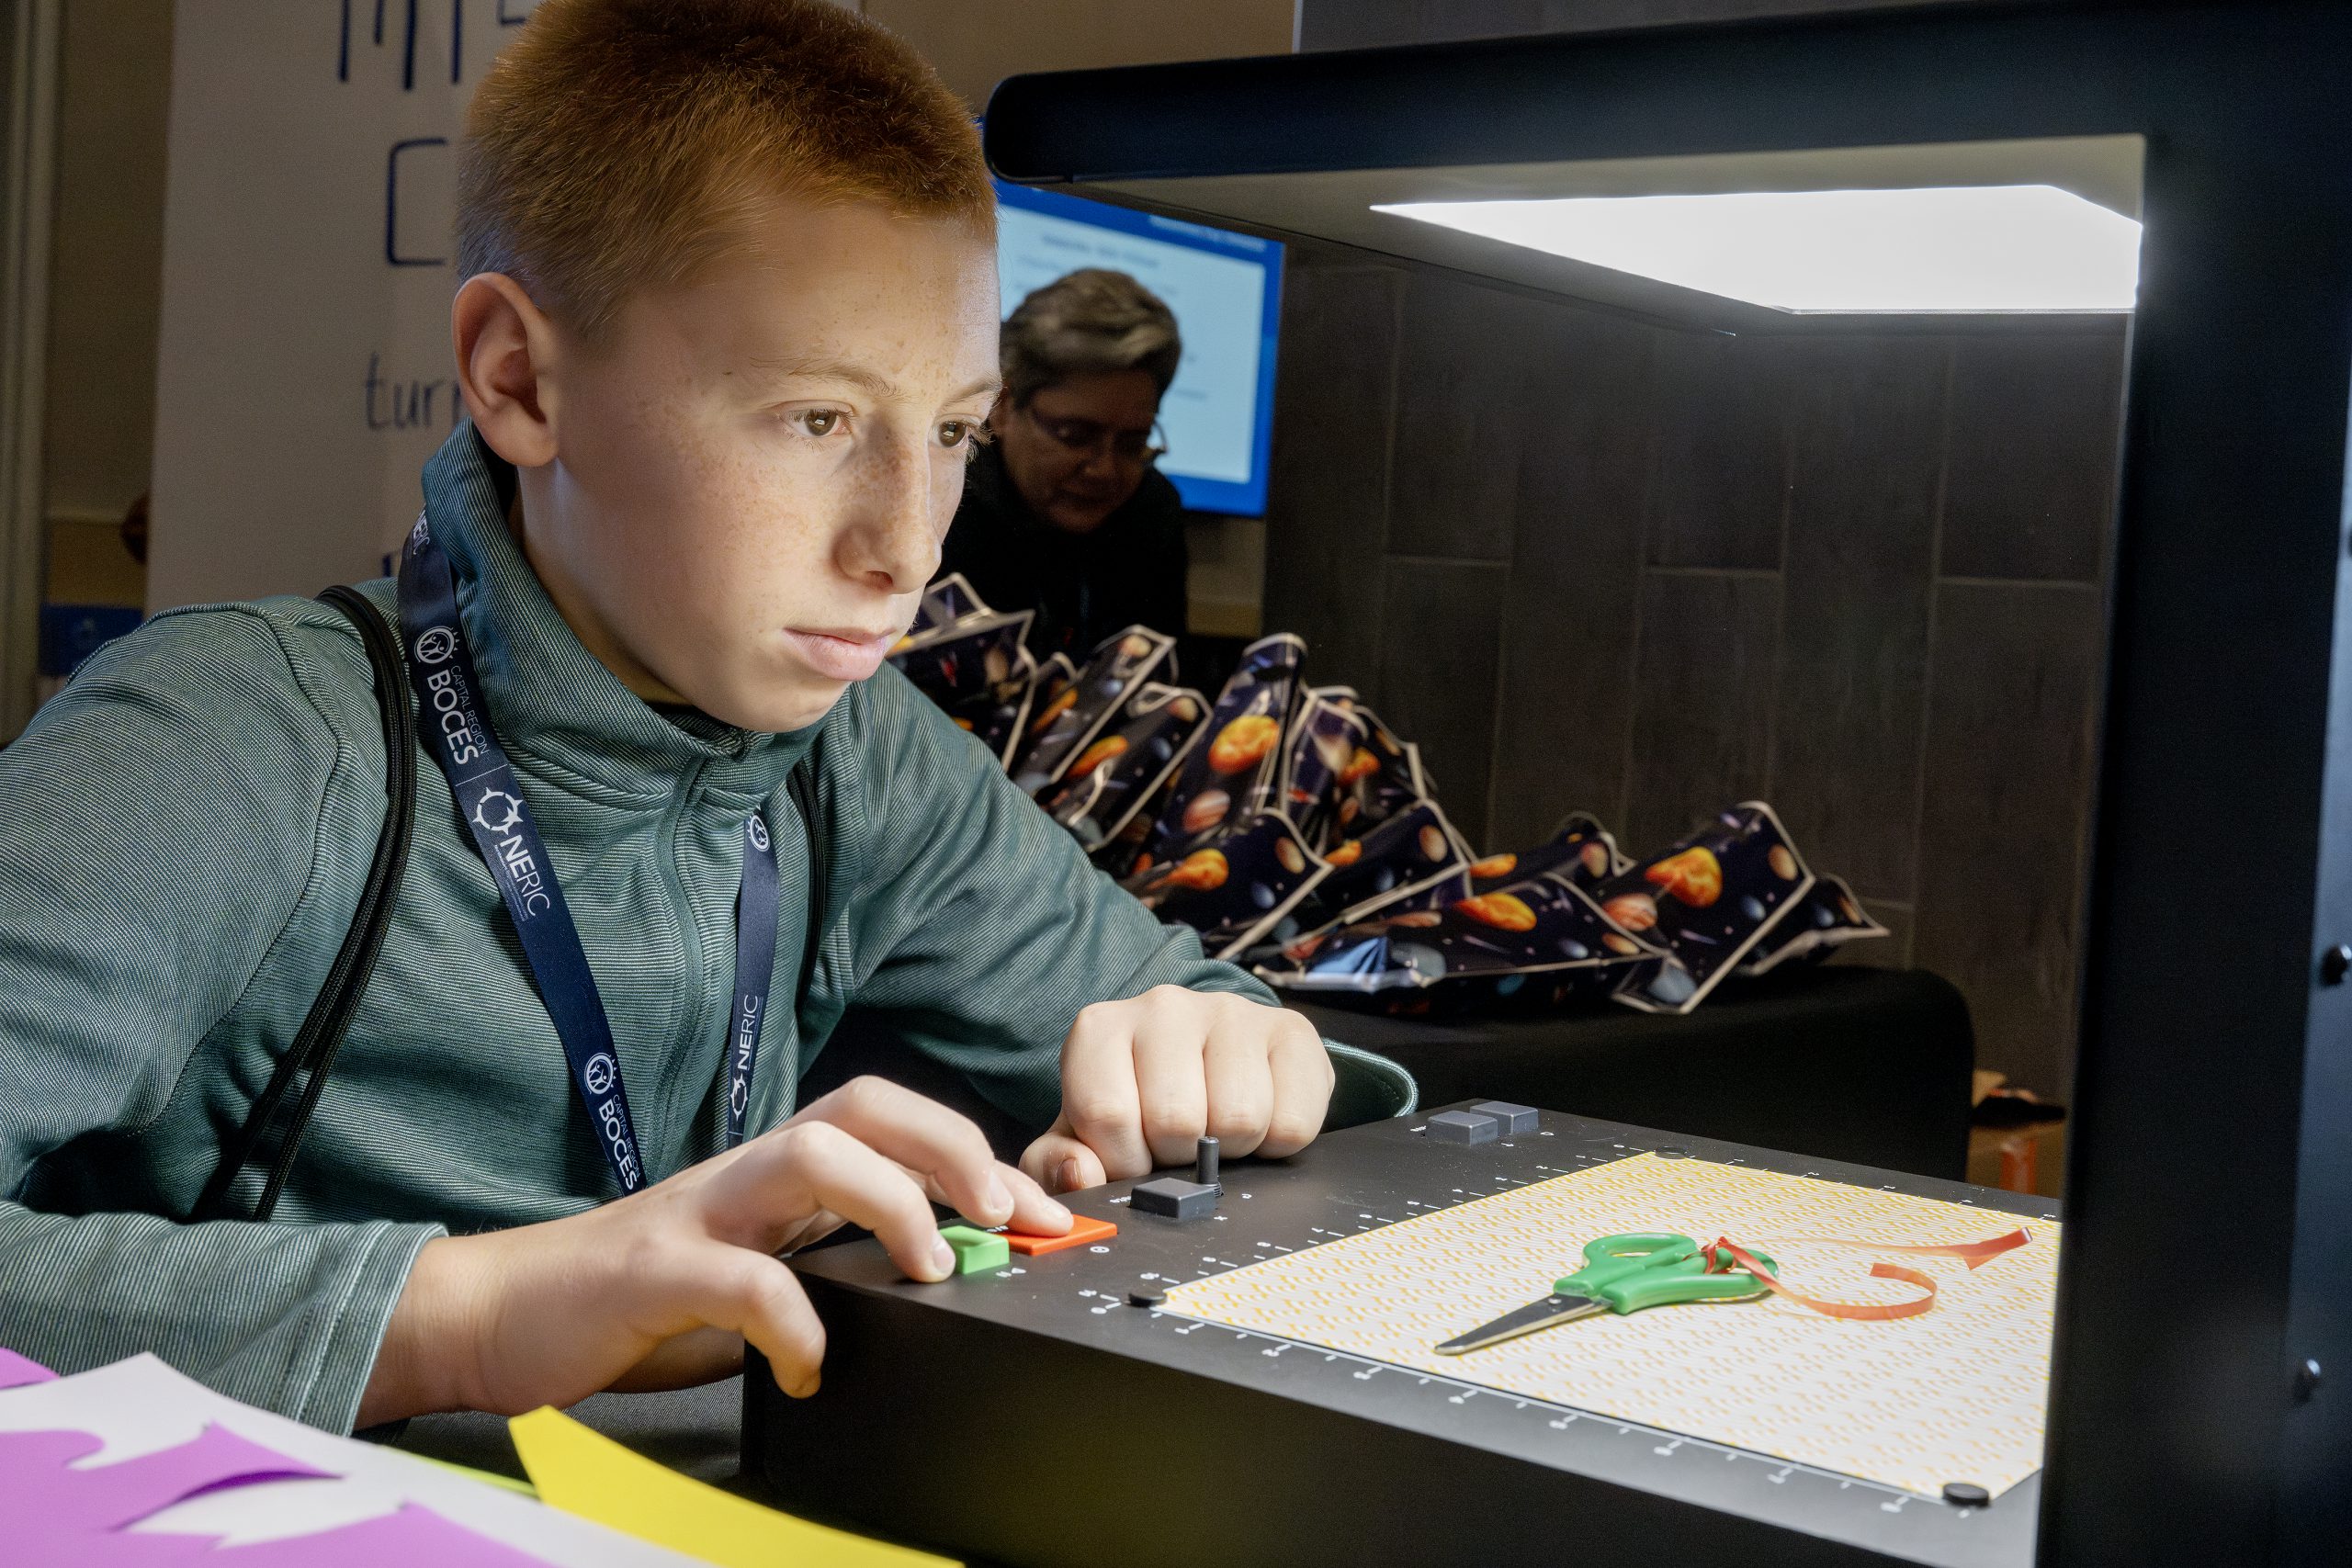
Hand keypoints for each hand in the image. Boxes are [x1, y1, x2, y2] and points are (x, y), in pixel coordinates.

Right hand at [356, 1077, 1067, 1425]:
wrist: (501, 1314)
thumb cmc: (635, 1300)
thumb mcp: (752, 1278)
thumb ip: (824, 1274)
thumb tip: (928, 1297)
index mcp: (777, 1174)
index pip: (890, 1120)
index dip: (976, 1151)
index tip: (1046, 1211)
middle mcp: (747, 1174)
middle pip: (864, 1107)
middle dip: (954, 1149)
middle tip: (1008, 1217)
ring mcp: (700, 1213)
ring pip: (812, 1156)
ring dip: (893, 1204)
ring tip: (931, 1271)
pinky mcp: (652, 1270)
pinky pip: (738, 1278)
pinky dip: (793, 1324)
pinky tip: (812, 1367)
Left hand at [1018, 985, 1334, 1193]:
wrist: (1212, 1071)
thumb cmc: (1140, 1111)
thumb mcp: (1084, 1140)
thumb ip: (1058, 1164)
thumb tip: (1079, 1175)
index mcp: (1099, 1029)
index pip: (1106, 1113)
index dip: (1124, 1159)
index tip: (1135, 1157)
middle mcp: (1163, 1006)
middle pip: (1177, 1121)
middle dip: (1179, 1155)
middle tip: (1180, 1143)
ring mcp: (1232, 1011)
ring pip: (1239, 1119)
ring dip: (1232, 1150)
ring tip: (1218, 1130)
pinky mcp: (1292, 1030)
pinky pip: (1293, 1122)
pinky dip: (1278, 1143)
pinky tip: (1260, 1119)